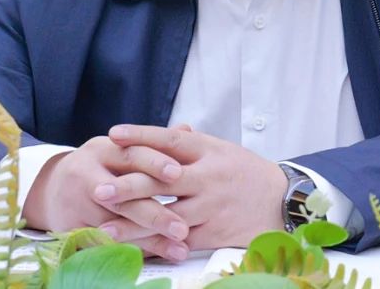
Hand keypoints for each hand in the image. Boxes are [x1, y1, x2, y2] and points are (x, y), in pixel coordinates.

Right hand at [22, 136, 190, 259]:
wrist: (51, 189)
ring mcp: (77, 204)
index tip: (179, 173)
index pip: (130, 154)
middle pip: (123, 195)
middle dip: (155, 213)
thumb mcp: (119, 149)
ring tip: (179, 248)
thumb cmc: (98, 167)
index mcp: (102, 150)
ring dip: (150, 240)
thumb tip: (187, 128)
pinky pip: (106, 242)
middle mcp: (86, 174)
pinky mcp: (71, 229)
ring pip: (116, 225)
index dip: (155, 163)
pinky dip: (133, 250)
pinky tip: (157, 257)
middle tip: (182, 228)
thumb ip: (151, 145)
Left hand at [101, 124, 287, 249]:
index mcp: (208, 150)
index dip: (141, 136)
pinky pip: (179, 240)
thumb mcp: (221, 150)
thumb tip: (168, 130)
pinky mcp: (213, 233)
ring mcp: (210, 206)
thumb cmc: (245, 172)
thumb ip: (191, 144)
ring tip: (104, 230)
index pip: (169, 140)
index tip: (113, 134)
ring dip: (133, 225)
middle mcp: (208, 177)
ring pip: (166, 216)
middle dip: (127, 186)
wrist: (282, 201)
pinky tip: (133, 249)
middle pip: (162, 180)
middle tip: (97, 190)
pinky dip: (155, 245)